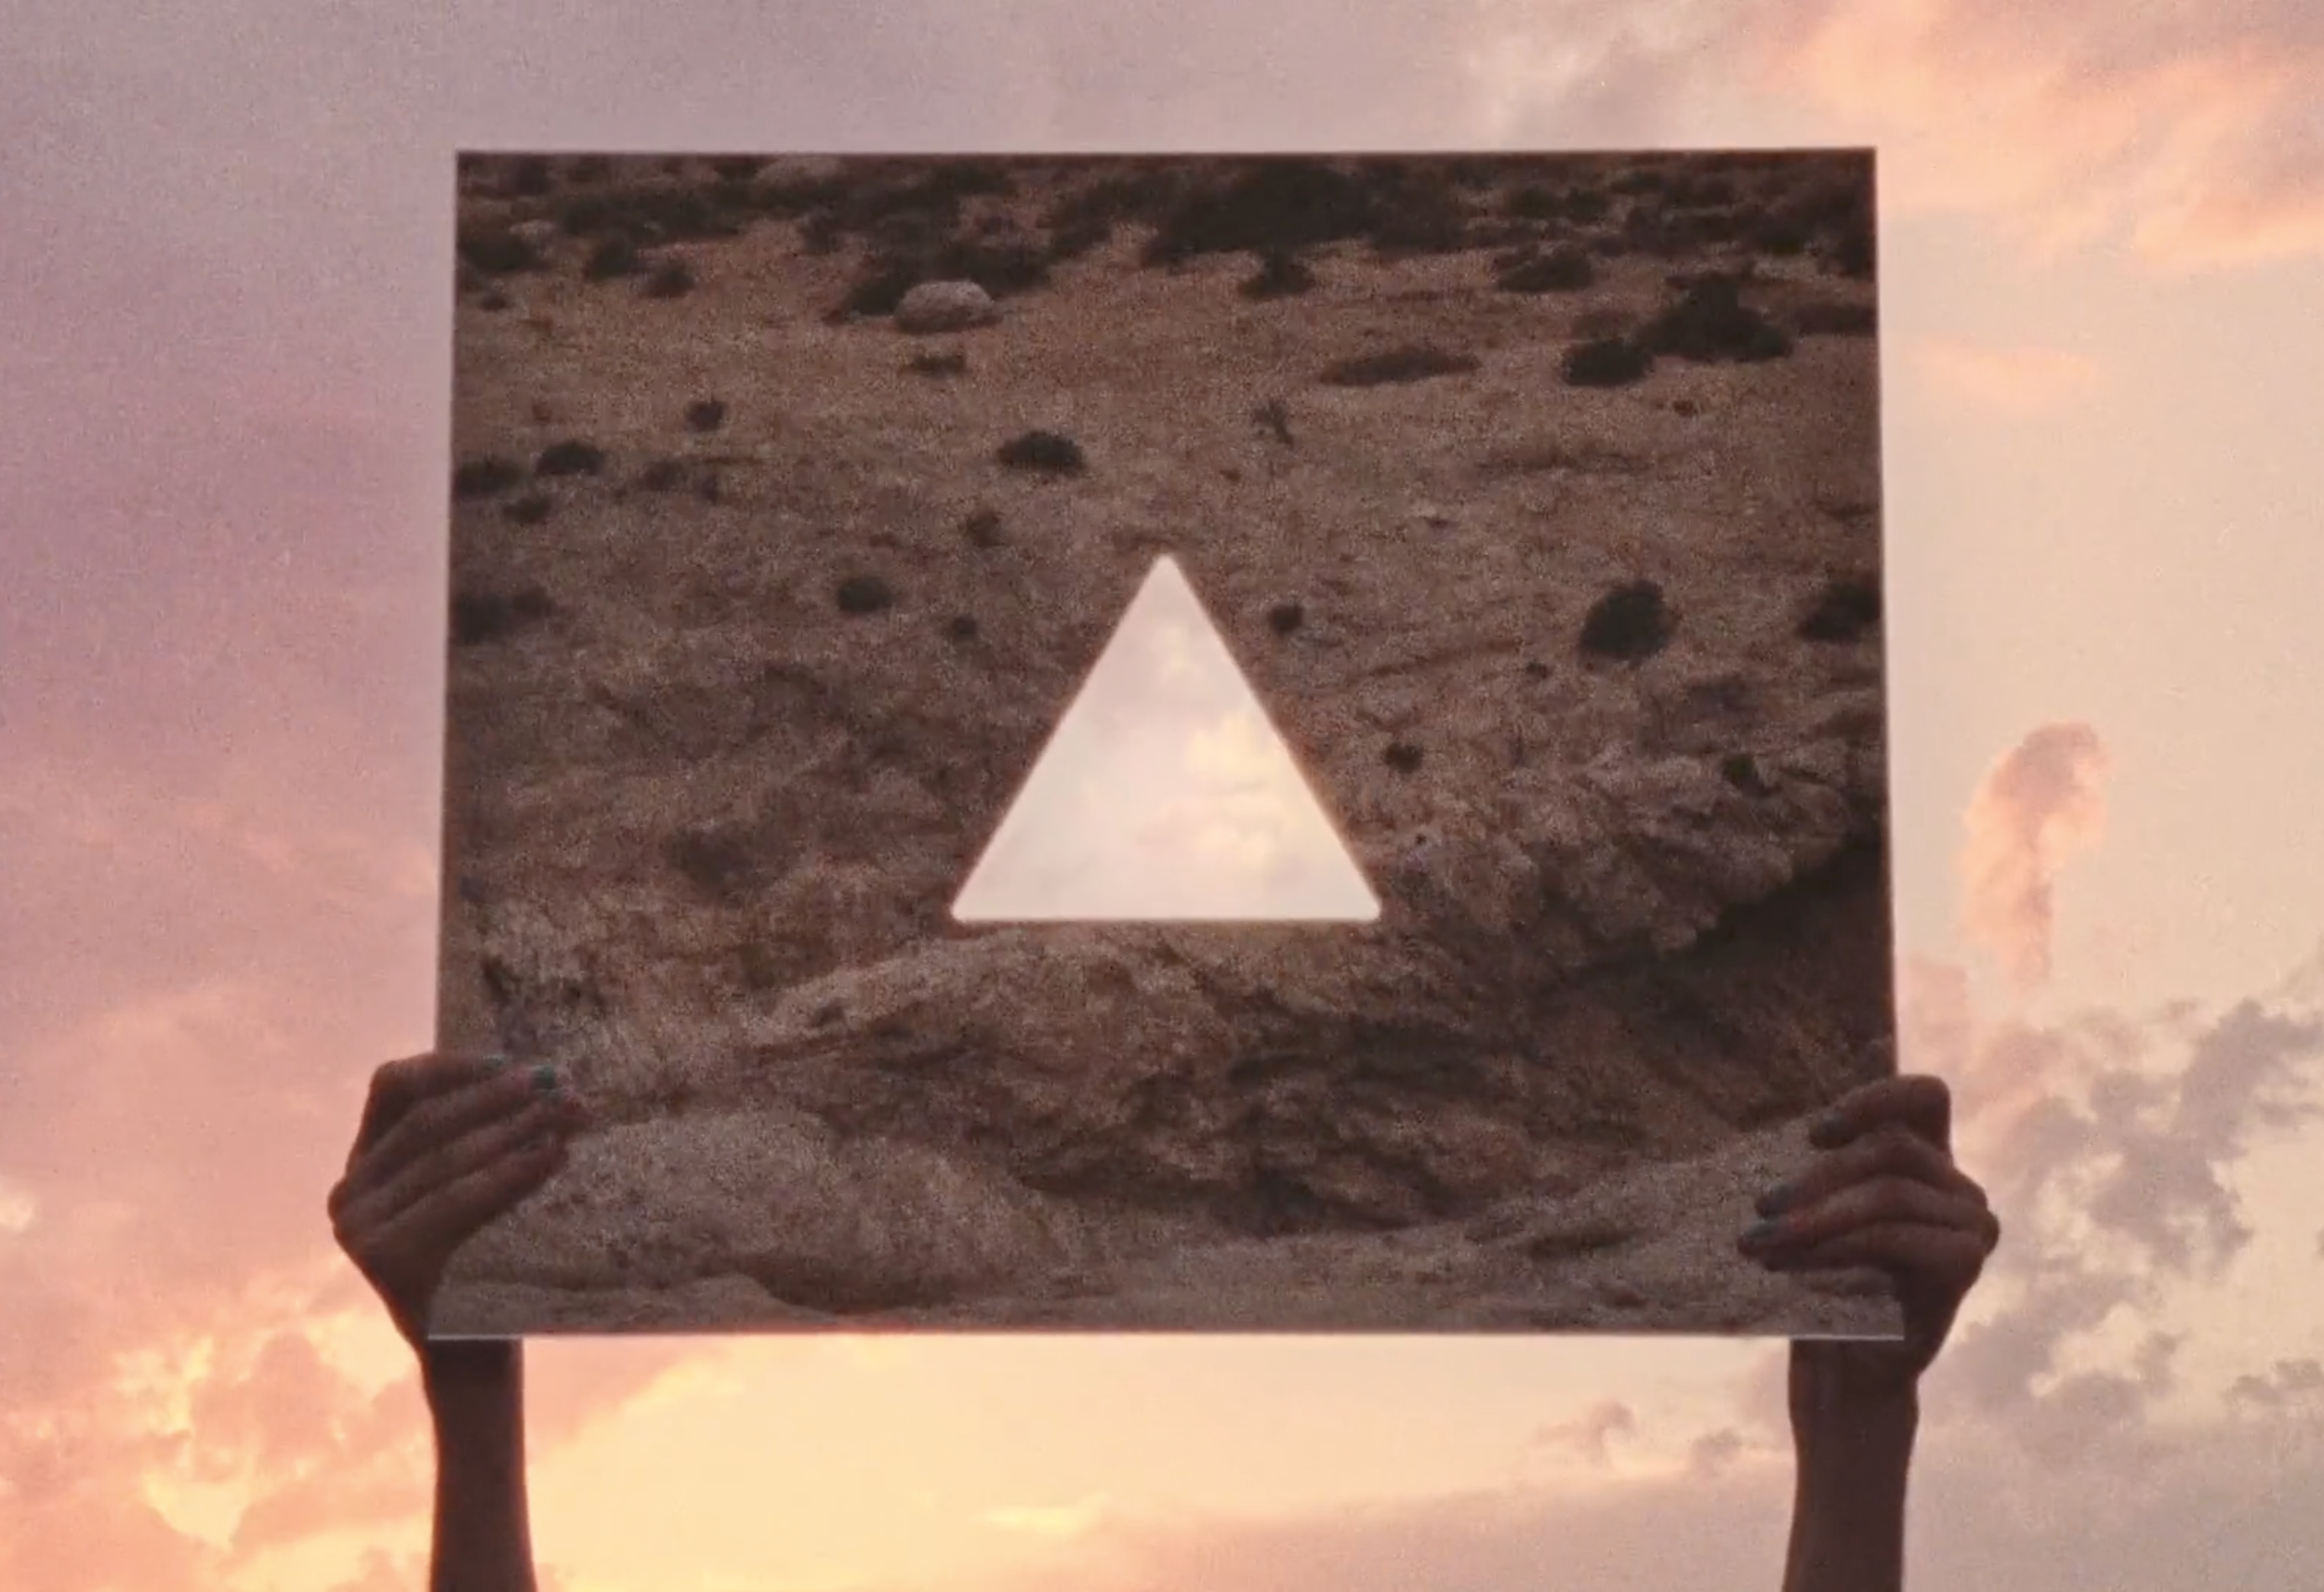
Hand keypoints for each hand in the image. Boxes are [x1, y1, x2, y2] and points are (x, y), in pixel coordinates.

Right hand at [328, 1051, 583, 1354]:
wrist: (474, 1359)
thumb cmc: (483, 1265)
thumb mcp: (471, 1193)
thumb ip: (477, 1138)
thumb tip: (543, 1075)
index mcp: (362, 1166)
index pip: (393, 1089)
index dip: (450, 1067)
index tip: (514, 1062)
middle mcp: (348, 1195)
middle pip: (427, 1122)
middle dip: (498, 1098)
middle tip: (558, 1085)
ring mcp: (360, 1229)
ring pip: (445, 1160)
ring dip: (513, 1129)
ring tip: (567, 1115)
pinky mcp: (385, 1260)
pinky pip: (457, 1201)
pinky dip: (510, 1173)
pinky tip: (552, 1156)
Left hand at [1737, 1073, 1999, 1420]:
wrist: (1843, 1371)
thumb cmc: (1823, 1283)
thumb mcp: (1816, 1214)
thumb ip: (1819, 1167)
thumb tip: (1770, 1127)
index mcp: (1927, 1161)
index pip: (1926, 1098)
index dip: (1875, 1099)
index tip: (1814, 1133)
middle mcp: (1958, 1188)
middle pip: (1891, 1148)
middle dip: (1817, 1176)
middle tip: (1761, 1208)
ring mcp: (1971, 1226)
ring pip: (1889, 1192)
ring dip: (1817, 1215)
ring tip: (1762, 1241)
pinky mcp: (1965, 1264)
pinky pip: (1895, 1235)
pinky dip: (1837, 1245)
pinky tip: (1795, 1264)